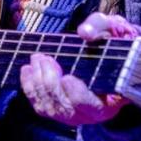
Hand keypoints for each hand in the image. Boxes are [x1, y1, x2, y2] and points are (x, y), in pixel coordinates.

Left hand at [19, 12, 140, 127]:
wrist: (109, 52)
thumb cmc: (113, 40)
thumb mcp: (113, 27)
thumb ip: (99, 27)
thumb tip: (84, 32)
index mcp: (112, 99)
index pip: (92, 105)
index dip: (78, 94)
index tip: (68, 78)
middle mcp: (92, 113)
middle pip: (66, 107)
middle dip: (51, 82)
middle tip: (44, 58)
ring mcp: (74, 114)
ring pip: (51, 108)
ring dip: (39, 83)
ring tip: (37, 59)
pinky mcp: (58, 109)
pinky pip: (40, 106)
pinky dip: (30, 88)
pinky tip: (27, 70)